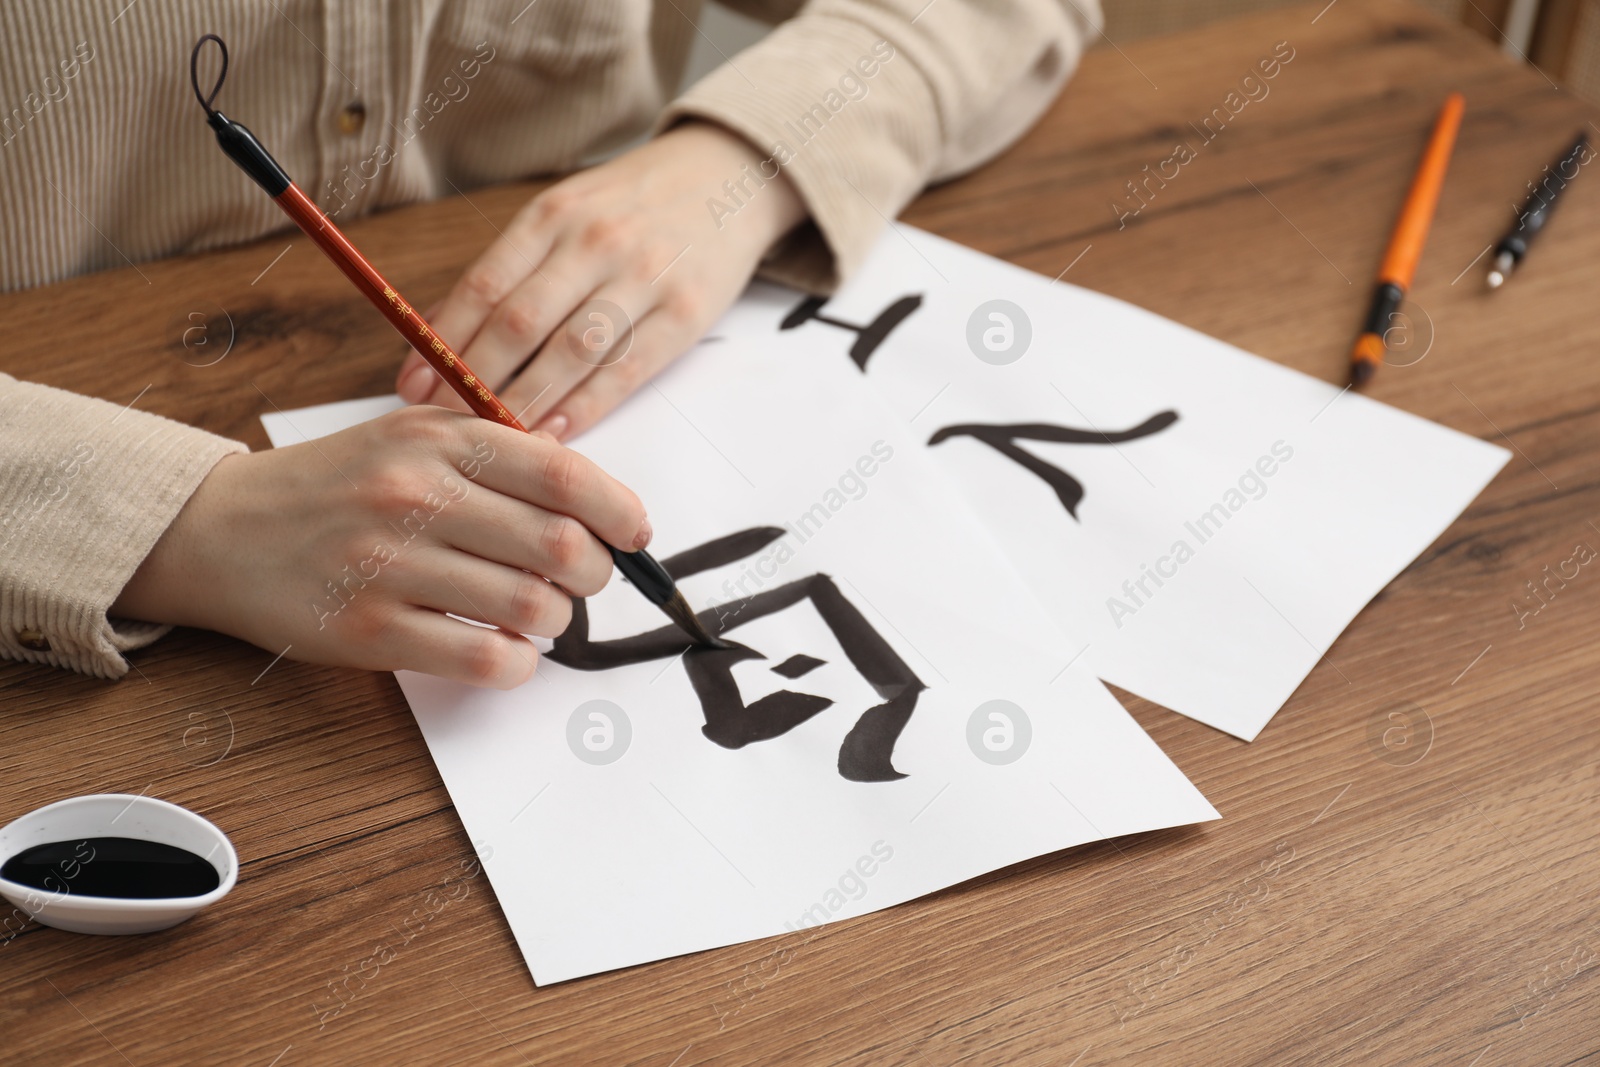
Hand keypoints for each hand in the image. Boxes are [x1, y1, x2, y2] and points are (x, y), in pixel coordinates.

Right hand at [111, 405, 649, 687]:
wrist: (220, 530)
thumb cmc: (337, 486)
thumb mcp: (413, 439)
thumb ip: (498, 459)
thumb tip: (598, 508)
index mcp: (440, 440)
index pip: (563, 474)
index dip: (620, 510)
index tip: (637, 535)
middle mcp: (418, 495)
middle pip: (561, 546)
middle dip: (593, 575)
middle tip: (580, 582)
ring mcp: (392, 565)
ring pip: (532, 607)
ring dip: (554, 623)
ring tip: (535, 616)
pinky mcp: (369, 630)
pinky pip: (483, 659)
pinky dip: (515, 666)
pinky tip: (504, 654)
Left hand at [395, 121, 805, 439]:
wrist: (727, 176)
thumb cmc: (633, 206)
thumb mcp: (566, 212)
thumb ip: (511, 270)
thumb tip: (436, 335)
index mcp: (553, 215)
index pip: (484, 286)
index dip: (441, 343)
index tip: (410, 387)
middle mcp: (594, 242)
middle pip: (520, 323)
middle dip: (473, 380)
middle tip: (442, 422)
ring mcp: (643, 276)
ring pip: (570, 351)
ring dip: (525, 400)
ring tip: (492, 439)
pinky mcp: (685, 311)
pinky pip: (625, 369)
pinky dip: (585, 406)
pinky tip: (554, 433)